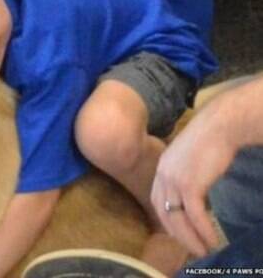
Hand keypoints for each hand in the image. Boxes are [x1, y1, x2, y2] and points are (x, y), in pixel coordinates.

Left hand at [151, 101, 237, 256]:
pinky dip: (203, 230)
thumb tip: (192, 191)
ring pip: (178, 218)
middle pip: (164, 212)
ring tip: (202, 250)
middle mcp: (163, 175)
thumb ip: (184, 173)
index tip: (176, 231)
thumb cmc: (210, 138)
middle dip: (176, 233)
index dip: (165, 217)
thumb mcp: (188, 157)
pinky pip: (195, 215)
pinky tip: (212, 240)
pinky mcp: (190, 185)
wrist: (219, 125)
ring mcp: (174, 180)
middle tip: (190, 247)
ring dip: (190, 238)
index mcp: (161, 168)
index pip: (157, 199)